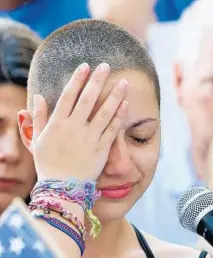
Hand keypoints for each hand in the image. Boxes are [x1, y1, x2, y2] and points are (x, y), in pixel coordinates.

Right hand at [30, 63, 127, 181]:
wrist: (62, 187)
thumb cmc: (49, 164)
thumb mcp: (37, 141)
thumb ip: (38, 118)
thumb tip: (38, 97)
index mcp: (57, 124)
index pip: (68, 96)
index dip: (77, 80)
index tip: (85, 66)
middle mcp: (74, 128)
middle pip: (88, 99)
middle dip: (97, 80)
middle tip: (105, 65)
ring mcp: (89, 138)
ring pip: (104, 112)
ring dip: (114, 95)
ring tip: (123, 82)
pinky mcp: (102, 149)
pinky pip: (112, 130)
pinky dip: (119, 116)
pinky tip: (126, 104)